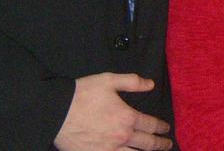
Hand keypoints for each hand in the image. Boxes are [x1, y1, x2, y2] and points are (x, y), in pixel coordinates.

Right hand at [53, 72, 172, 149]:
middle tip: (167, 144)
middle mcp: (121, 137)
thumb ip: (133, 82)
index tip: (166, 129)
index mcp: (127, 117)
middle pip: (147, 144)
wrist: (56, 112)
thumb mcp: (110, 80)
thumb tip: (151, 84)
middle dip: (160, 144)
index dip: (161, 127)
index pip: (151, 125)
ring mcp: (108, 150)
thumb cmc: (83, 94)